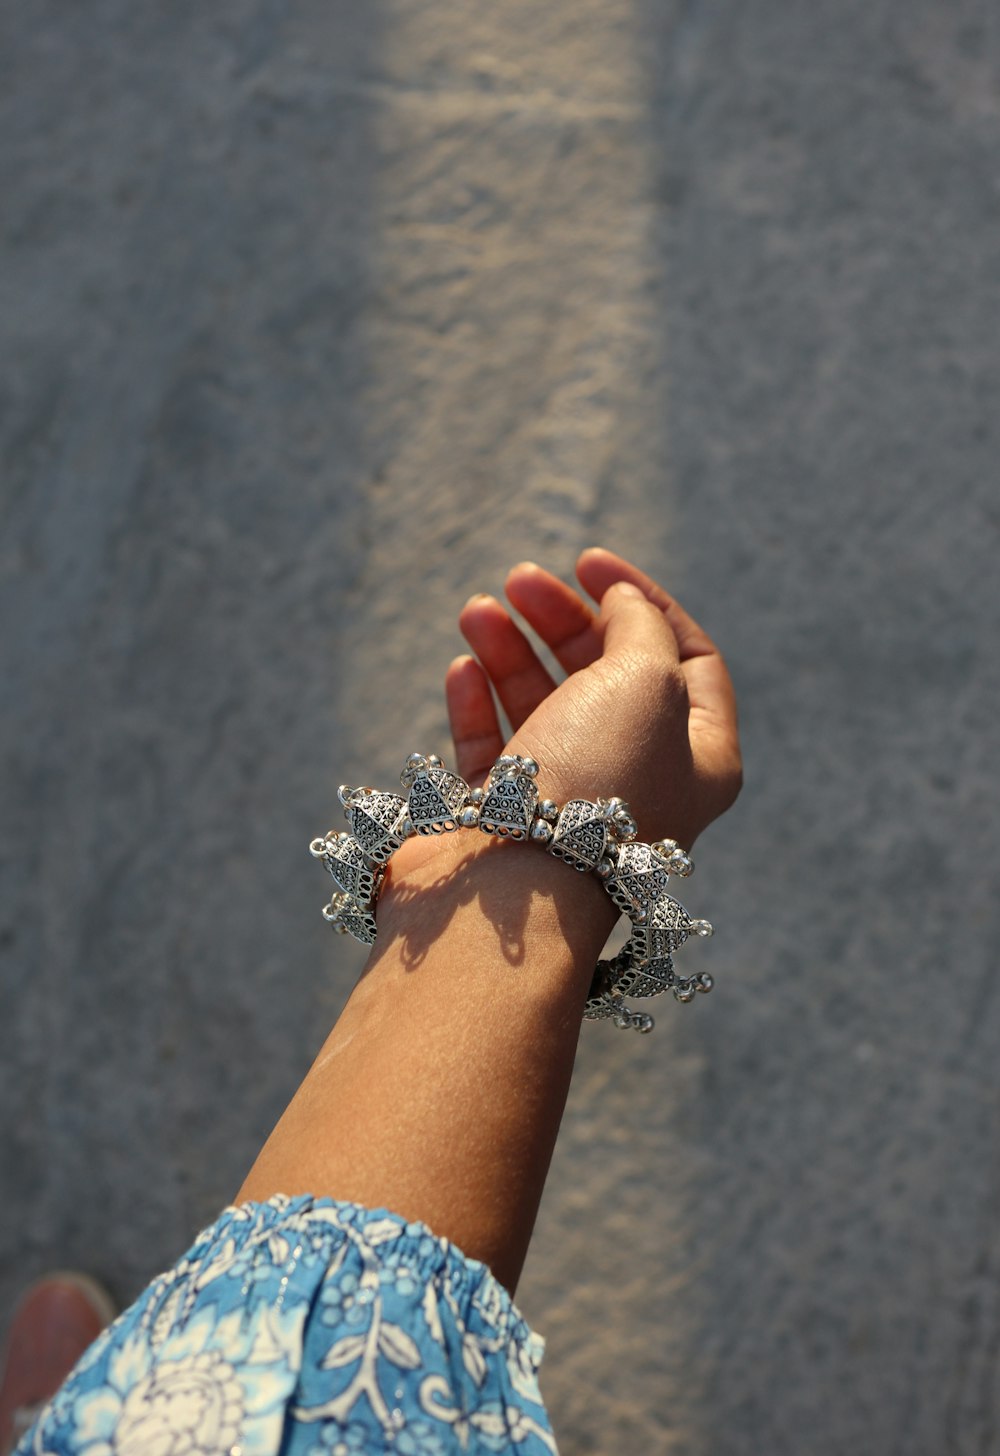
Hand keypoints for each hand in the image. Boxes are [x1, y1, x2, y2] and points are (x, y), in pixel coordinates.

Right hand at [445, 548, 740, 848]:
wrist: (517, 889)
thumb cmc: (597, 780)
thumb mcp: (647, 679)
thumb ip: (640, 626)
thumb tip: (621, 603)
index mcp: (701, 758)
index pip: (689, 658)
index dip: (642, 600)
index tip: (586, 563)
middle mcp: (641, 780)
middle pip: (607, 674)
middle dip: (562, 620)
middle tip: (517, 580)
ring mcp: (569, 802)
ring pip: (543, 705)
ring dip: (510, 650)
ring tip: (476, 611)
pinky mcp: (503, 819)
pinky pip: (493, 748)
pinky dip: (479, 702)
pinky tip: (462, 666)